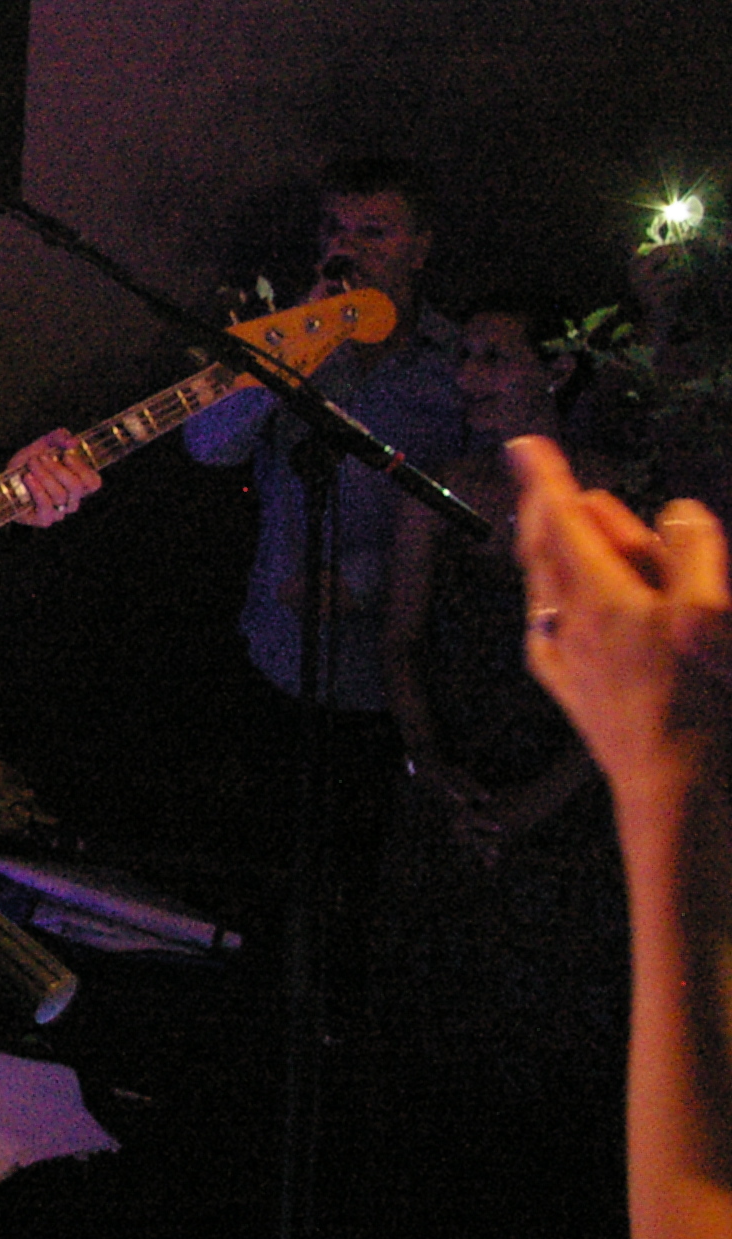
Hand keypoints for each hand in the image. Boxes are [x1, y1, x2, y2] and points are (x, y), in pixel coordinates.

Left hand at [5, 428, 101, 527]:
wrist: (5, 480)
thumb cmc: (29, 465)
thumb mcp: (42, 445)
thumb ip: (59, 437)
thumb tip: (73, 442)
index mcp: (78, 484)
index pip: (93, 482)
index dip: (82, 469)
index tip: (66, 456)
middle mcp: (72, 500)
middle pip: (76, 487)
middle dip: (57, 469)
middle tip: (41, 457)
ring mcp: (59, 512)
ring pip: (60, 495)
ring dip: (43, 475)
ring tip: (31, 465)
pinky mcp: (44, 519)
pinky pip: (47, 507)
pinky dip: (37, 489)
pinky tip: (28, 478)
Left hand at [509, 435, 731, 808]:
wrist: (681, 794)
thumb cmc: (707, 704)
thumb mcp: (714, 614)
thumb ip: (693, 553)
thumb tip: (675, 510)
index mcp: (603, 595)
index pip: (563, 520)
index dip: (546, 478)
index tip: (524, 444)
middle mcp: (570, 622)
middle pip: (547, 549)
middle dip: (550, 511)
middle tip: (556, 485)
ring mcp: (567, 660)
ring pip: (545, 588)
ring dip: (552, 555)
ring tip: (560, 537)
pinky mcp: (573, 694)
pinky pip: (550, 634)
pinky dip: (554, 605)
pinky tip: (557, 614)